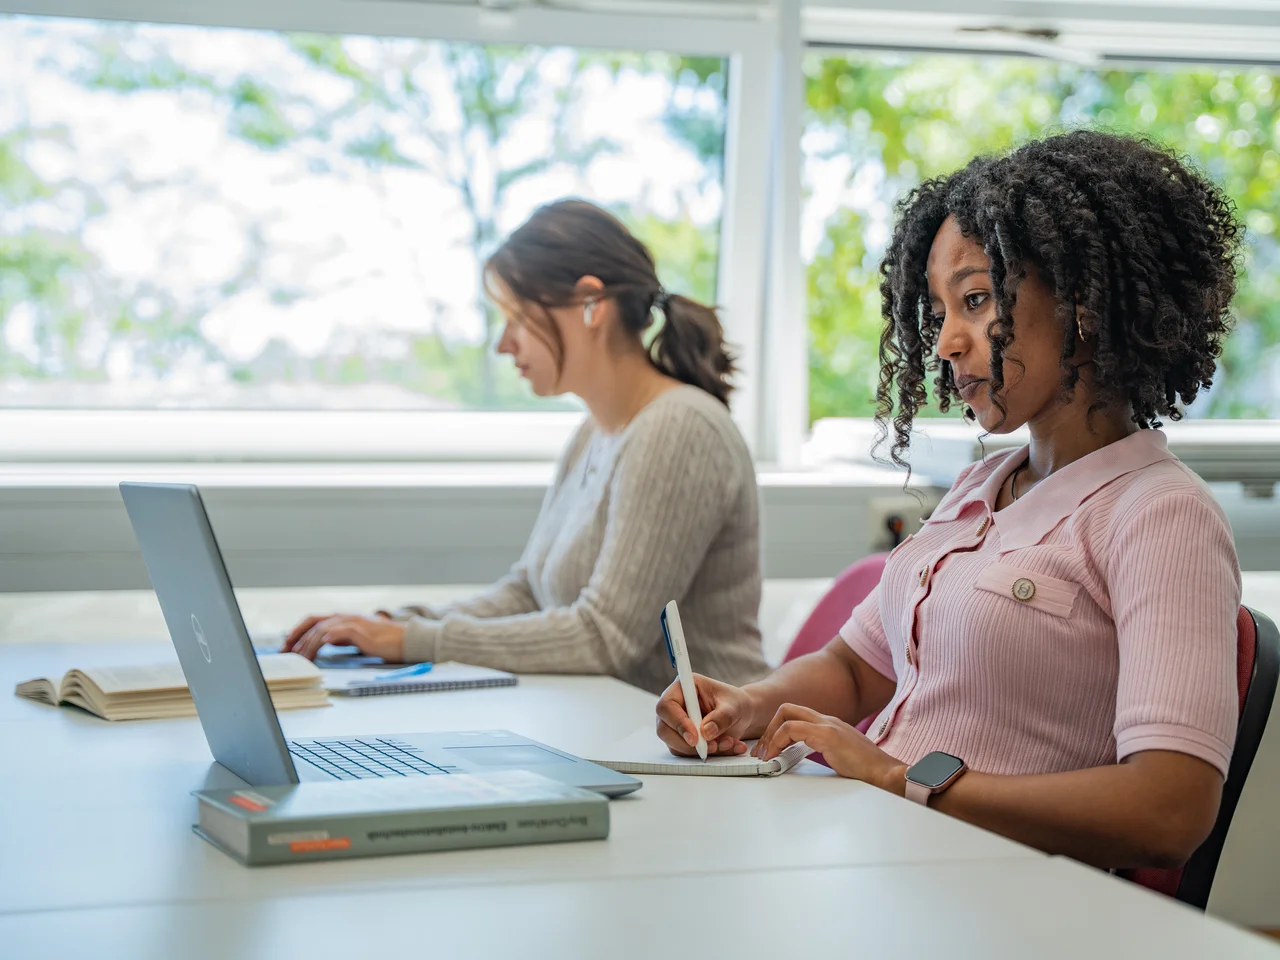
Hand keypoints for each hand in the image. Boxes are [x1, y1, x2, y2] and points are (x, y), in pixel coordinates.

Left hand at [282, 612, 405, 662]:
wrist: (406, 641)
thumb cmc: (385, 642)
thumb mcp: (358, 639)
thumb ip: (343, 637)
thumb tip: (326, 642)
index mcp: (345, 618)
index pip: (315, 620)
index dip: (299, 631)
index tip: (288, 645)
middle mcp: (346, 617)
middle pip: (314, 622)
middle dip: (297, 636)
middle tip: (286, 651)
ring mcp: (353, 622)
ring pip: (322, 629)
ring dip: (308, 644)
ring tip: (301, 657)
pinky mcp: (360, 630)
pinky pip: (337, 632)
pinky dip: (326, 638)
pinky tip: (320, 647)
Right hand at [656, 674, 757, 756]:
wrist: (741, 715)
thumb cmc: (735, 703)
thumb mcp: (734, 706)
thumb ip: (721, 717)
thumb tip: (706, 732)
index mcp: (683, 687)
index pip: (667, 705)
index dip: (677, 722)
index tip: (695, 737)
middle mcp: (674, 706)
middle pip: (664, 728)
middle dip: (687, 743)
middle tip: (710, 747)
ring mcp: (676, 724)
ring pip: (674, 744)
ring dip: (700, 750)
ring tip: (728, 743)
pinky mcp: (682, 740)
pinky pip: (686, 753)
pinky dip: (706, 754)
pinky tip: (726, 746)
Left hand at [753, 703, 905, 791]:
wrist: (886, 773)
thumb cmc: (866, 770)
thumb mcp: (838, 756)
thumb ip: (821, 751)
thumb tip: (797, 759)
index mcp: (829, 724)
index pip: (796, 714)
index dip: (777, 729)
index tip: (769, 749)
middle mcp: (827, 719)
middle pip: (787, 708)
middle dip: (769, 728)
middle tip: (762, 751)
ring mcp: (827, 725)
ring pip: (786, 714)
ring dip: (770, 735)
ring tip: (765, 756)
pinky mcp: (827, 735)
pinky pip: (792, 729)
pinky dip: (777, 742)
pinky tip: (775, 758)